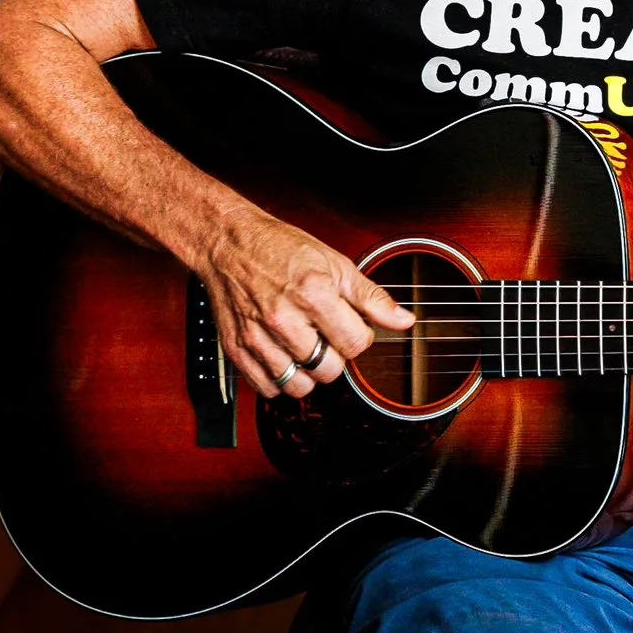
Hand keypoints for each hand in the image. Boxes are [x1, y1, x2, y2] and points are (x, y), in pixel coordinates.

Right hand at [193, 205, 413, 398]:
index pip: (355, 344)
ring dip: (308, 372)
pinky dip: (280, 380)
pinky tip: (283, 356)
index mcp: (313, 293)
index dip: (360, 337)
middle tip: (326, 335)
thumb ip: (371, 297)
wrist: (228, 243)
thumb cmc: (280, 249)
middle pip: (329, 370)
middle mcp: (283, 318)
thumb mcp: (335, 263)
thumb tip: (404, 321)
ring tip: (305, 348)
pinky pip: (268, 388)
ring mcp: (257, 336)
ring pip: (299, 386)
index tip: (350, 326)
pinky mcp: (237, 349)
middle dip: (335, 356)